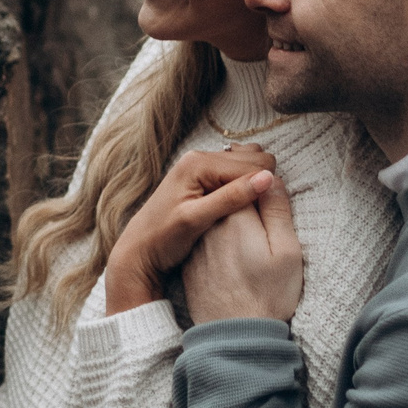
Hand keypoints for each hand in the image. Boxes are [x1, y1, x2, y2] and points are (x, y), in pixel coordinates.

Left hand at [103, 144, 276, 313]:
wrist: (138, 250)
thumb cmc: (163, 237)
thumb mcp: (197, 220)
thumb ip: (231, 197)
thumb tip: (267, 178)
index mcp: (199, 163)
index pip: (251, 164)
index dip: (264, 185)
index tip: (269, 210)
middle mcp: (199, 157)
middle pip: (251, 159)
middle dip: (260, 181)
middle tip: (258, 211)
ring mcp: (200, 167)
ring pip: (245, 166)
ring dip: (253, 183)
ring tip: (250, 210)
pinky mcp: (201, 179)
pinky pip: (234, 175)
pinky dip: (243, 187)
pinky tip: (239, 208)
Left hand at [185, 178, 302, 323]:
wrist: (231, 337)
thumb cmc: (266, 297)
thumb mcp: (284, 252)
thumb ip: (276, 210)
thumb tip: (270, 177)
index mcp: (234, 214)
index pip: (247, 175)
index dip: (263, 173)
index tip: (273, 177)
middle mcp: (210, 222)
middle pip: (227, 183)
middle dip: (245, 175)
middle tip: (263, 169)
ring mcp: (199, 238)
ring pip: (216, 201)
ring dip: (232, 191)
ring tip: (251, 184)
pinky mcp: (195, 254)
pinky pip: (209, 223)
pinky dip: (220, 213)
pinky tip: (233, 219)